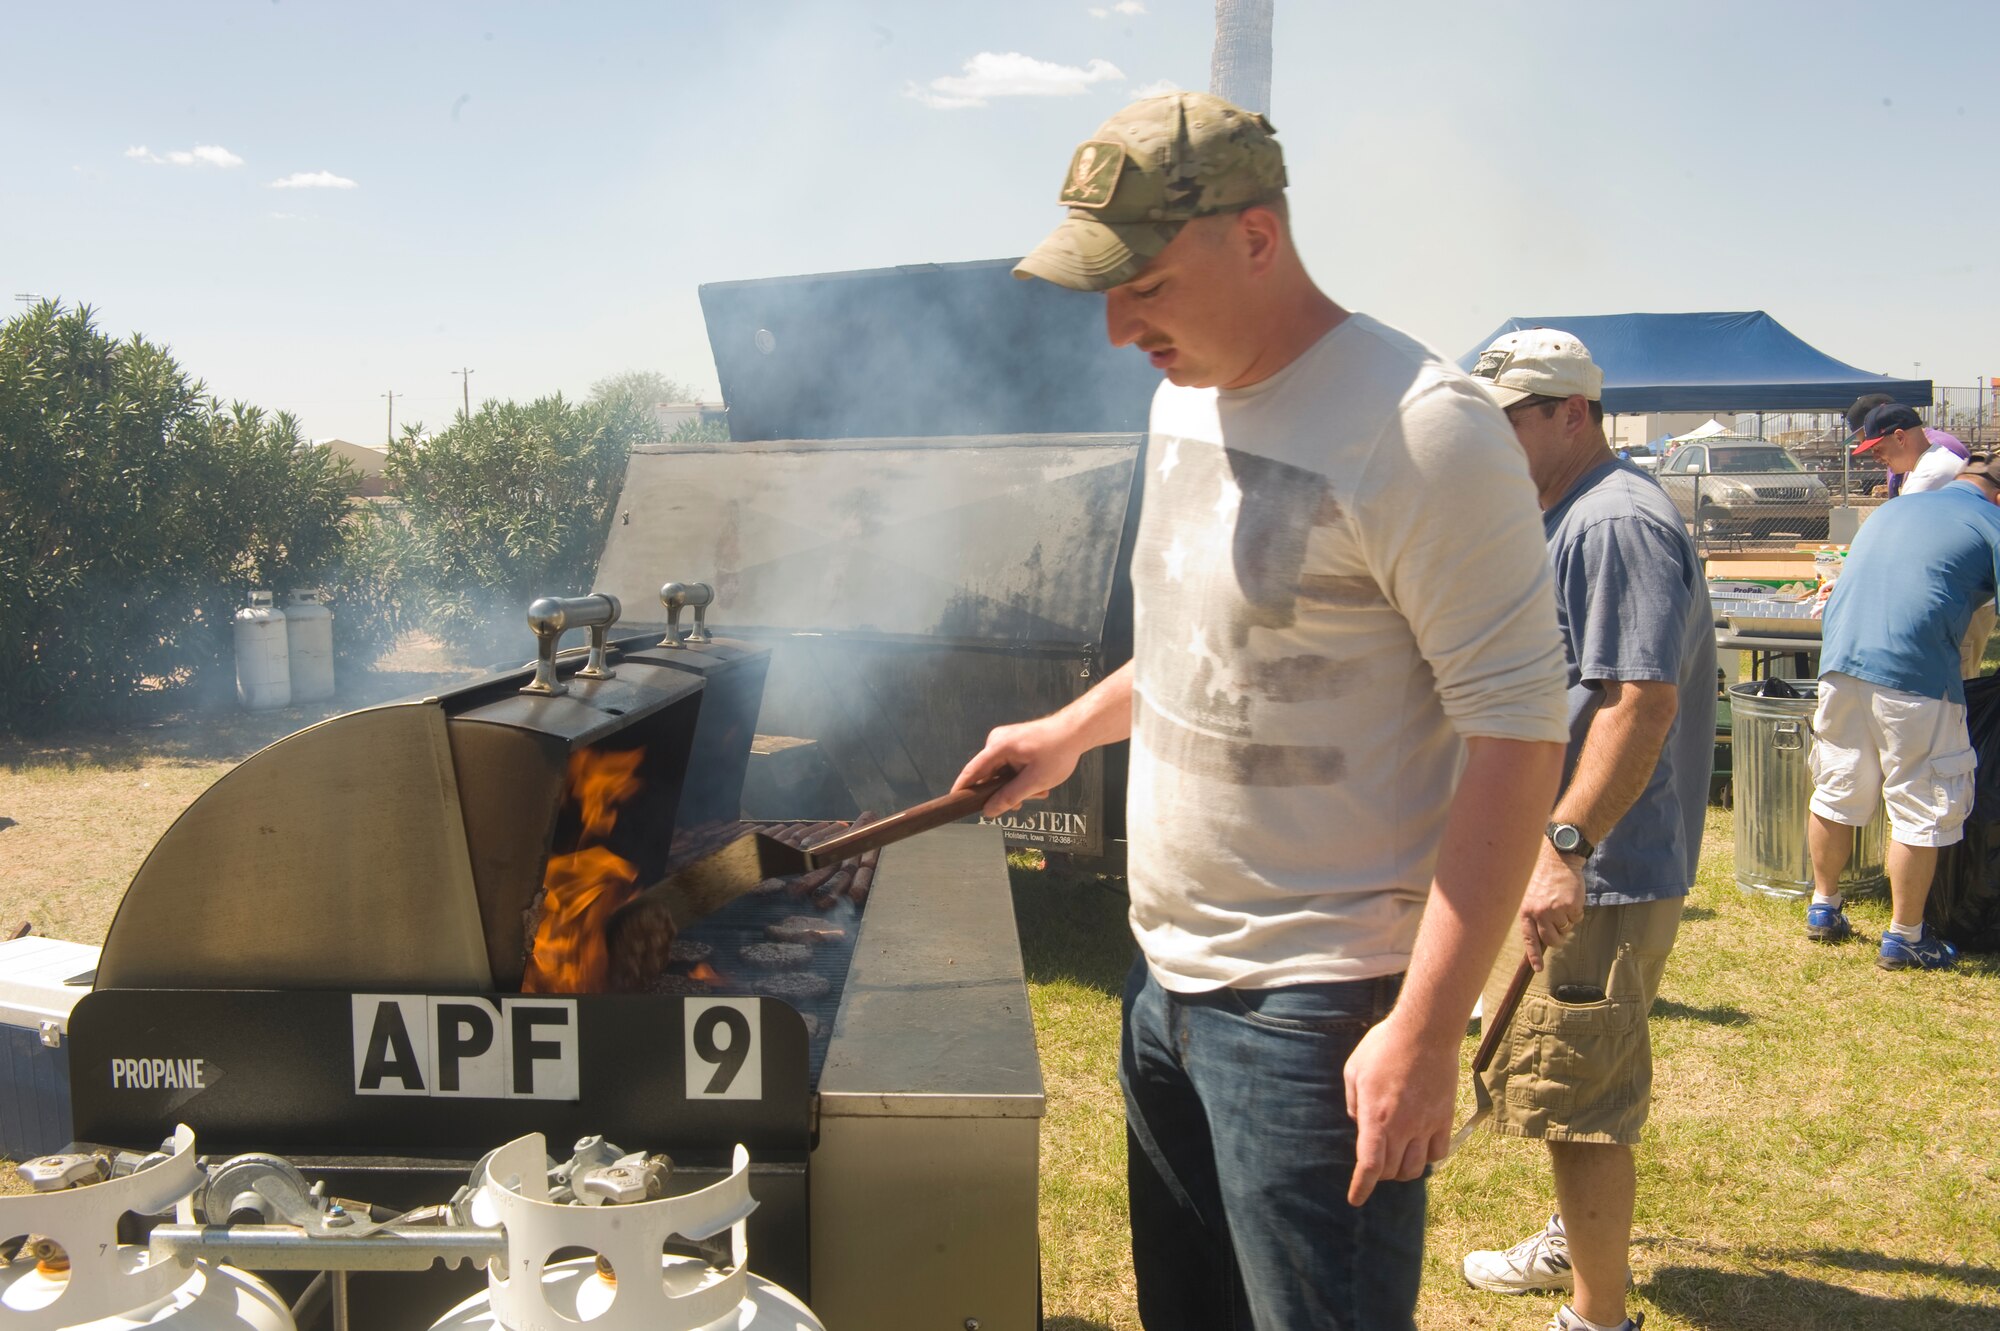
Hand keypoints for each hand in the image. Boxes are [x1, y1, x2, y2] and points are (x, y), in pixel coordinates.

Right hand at [955, 717, 1081, 817]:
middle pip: (989, 775)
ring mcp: (1005, 741)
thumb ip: (1010, 797)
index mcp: (997, 746)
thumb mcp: (1035, 780)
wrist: (1076, 731)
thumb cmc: (1058, 752)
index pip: (972, 771)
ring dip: (1017, 787)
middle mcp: (996, 741)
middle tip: (1024, 803)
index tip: (954, 804)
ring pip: (1002, 773)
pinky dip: (1021, 778)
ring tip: (1039, 792)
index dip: (961, 789)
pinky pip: (1009, 767)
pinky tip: (1038, 784)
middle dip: (1005, 792)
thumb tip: (988, 811)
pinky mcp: (1013, 744)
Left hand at [1343, 1013, 1455, 1205]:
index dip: (1361, 1187)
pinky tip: (1420, 1150)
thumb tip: (1360, 1124)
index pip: (1369, 1166)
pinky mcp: (1444, 1118)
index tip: (1356, 1199)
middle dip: (1379, 1175)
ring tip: (1396, 1160)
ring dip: (1402, 1170)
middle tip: (1374, 1165)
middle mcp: (1402, 1128)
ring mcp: (1426, 1124)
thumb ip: (1353, 1103)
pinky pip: (1438, 1152)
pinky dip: (1427, 1159)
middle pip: (1391, 1171)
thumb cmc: (1384, 1047)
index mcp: (1376, 1118)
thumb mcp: (1354, 1071)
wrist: (1425, 1032)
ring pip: (1415, 1168)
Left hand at [1519, 844, 1585, 971]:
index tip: (1538, 969)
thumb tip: (1541, 937)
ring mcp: (1555, 910)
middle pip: (1551, 940)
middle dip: (1558, 939)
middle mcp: (1539, 912)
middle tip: (1560, 930)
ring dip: (1567, 920)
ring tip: (1562, 902)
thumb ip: (1534, 914)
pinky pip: (1577, 918)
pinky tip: (1571, 897)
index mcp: (1526, 910)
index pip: (1529, 938)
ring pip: (1566, 929)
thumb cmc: (1544, 877)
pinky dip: (1577, 912)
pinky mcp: (1570, 906)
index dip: (1534, 955)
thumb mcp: (1531, 895)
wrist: (1559, 858)